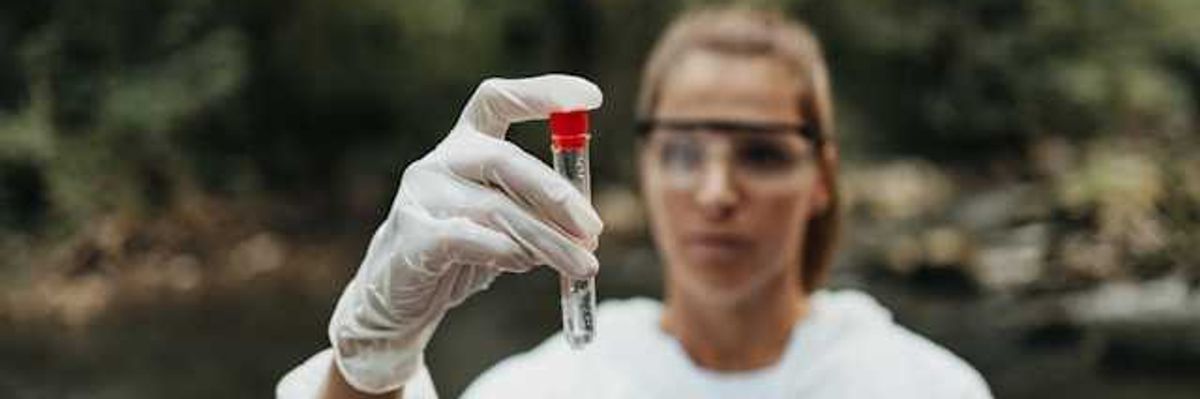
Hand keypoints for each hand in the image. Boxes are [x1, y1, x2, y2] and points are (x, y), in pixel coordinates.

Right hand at [328, 75, 603, 393]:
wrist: (397, 296)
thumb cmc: (460, 250)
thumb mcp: (507, 221)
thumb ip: (539, 212)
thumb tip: (588, 226)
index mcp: (466, 143)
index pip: (498, 99)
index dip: (543, 93)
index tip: (590, 97)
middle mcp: (442, 160)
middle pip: (504, 159)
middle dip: (556, 195)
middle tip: (593, 229)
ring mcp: (421, 195)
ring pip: (495, 209)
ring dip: (546, 240)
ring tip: (579, 264)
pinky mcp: (411, 235)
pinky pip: (466, 238)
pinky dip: (503, 251)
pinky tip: (525, 265)